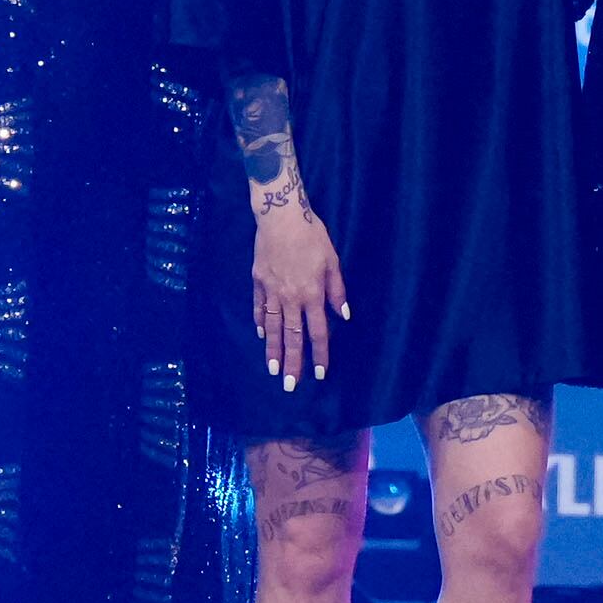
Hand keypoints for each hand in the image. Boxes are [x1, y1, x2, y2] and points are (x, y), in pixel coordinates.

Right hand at [253, 202, 347, 386]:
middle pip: (292, 337)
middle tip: (290, 386)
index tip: (320, 374)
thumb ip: (337, 290)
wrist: (280, 217)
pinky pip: (259, 307)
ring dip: (273, 350)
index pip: (317, 332)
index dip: (319, 355)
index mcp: (312, 294)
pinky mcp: (258, 282)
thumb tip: (343, 316)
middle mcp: (291, 298)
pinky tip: (262, 335)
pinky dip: (261, 322)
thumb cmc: (312, 236)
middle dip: (292, 363)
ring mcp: (271, 291)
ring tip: (273, 370)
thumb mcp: (332, 261)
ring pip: (273, 327)